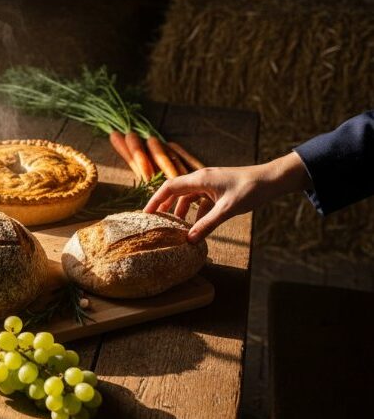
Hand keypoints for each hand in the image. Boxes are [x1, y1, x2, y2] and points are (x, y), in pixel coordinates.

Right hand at [143, 152, 311, 242]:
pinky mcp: (218, 189)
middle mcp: (201, 178)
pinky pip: (200, 200)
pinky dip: (195, 212)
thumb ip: (207, 224)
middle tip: (155, 222)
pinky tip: (196, 225)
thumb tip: (189, 240)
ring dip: (180, 210)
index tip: (146, 214)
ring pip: (188, 197)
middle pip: (175, 191)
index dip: (156, 200)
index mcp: (200, 179)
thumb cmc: (251, 189)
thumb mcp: (227, 210)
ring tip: (175, 227)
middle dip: (164, 206)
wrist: (272, 180)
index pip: (169, 187)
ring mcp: (210, 183)